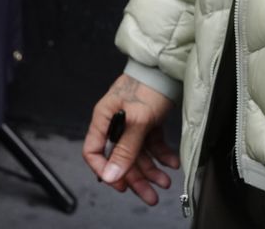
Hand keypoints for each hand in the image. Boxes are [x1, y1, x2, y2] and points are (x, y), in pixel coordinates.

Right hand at [83, 74, 179, 204]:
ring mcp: (132, 123)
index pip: (93, 151)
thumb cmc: (148, 86)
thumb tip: (111, 175)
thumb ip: (125, 150)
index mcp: (104, 119)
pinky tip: (171, 163)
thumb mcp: (137, 121)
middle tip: (150, 196)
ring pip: (138, 154)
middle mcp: (116, 123)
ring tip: (165, 182)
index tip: (119, 184)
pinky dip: (161, 155)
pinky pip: (151, 144)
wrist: (168, 69)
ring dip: (152, 170)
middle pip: (120, 158)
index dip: (103, 170)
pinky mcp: (147, 122)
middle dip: (136, 178)